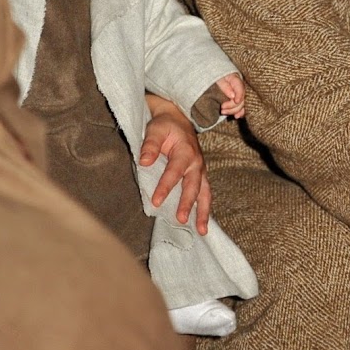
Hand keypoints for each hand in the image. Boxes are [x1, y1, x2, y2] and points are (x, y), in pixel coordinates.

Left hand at [139, 94, 210, 234]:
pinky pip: (205, 193)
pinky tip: (201, 224)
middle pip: (193, 186)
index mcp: (185, 151)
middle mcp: (196, 162)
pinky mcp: (200, 175)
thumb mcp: (156, 130)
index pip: (174, 172)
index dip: (165, 187)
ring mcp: (200, 170)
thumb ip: (150, 145)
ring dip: (203, 211)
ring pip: (205, 192)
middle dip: (187, 203)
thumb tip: (144, 161)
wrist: (178, 119)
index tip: (156, 202)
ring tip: (201, 230)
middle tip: (180, 219)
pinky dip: (204, 208)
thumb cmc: (165, 126)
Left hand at [217, 73, 245, 117]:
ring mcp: (239, 94)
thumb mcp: (218, 79)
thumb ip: (225, 86)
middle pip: (241, 99)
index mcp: (235, 80)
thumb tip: (232, 95)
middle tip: (222, 108)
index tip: (235, 101)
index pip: (240, 88)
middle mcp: (239, 88)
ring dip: (233, 111)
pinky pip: (242, 107)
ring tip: (223, 112)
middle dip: (232, 106)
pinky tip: (236, 116)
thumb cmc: (215, 76)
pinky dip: (240, 112)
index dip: (239, 95)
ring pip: (241, 105)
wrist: (214, 77)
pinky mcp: (237, 100)